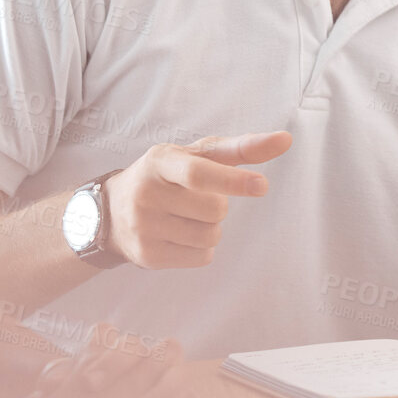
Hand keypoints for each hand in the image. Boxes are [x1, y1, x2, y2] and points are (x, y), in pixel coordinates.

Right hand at [103, 132, 290, 268]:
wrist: (112, 212)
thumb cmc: (169, 177)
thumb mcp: (196, 155)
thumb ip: (241, 148)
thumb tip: (285, 140)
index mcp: (161, 160)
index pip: (199, 172)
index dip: (233, 180)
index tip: (262, 185)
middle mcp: (146, 192)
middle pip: (214, 209)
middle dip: (218, 206)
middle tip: (196, 199)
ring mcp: (144, 226)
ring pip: (210, 236)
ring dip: (211, 228)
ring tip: (187, 217)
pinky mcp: (148, 256)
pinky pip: (202, 257)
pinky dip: (202, 248)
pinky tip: (180, 236)